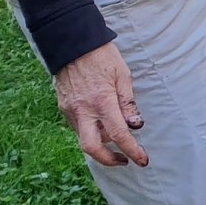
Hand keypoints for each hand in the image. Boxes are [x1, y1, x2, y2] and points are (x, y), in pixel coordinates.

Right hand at [53, 42, 147, 167]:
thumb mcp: (123, 75)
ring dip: (101, 143)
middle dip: (108, 160)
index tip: (142, 160)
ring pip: (84, 138)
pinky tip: (101, 123)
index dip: (132, 150)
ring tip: (115, 135)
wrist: (72, 44)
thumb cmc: (102, 57)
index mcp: (102, 101)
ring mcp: (70, 110)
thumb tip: (136, 125)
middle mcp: (83, 110)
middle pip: (92, 148)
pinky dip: (91, 131)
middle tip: (124, 160)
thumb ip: (128, 103)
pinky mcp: (63, 108)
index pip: (119, 134)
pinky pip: (78, 127)